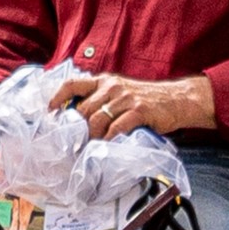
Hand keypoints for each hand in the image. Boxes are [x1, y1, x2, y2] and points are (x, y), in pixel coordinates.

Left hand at [42, 70, 214, 138]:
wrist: (178, 99)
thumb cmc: (148, 100)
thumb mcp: (122, 93)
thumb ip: (102, 100)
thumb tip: (80, 120)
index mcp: (104, 81)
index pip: (73, 84)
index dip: (58, 97)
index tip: (50, 112)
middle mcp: (112, 86)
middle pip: (82, 109)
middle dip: (77, 129)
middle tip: (76, 144)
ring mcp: (125, 98)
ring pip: (96, 120)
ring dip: (92, 138)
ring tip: (93, 148)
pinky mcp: (138, 111)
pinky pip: (115, 128)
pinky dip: (109, 140)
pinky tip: (109, 146)